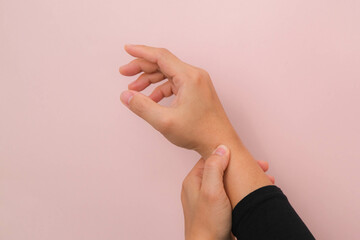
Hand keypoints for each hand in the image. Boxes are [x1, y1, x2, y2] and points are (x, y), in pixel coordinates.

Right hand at [119, 44, 236, 157]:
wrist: (220, 143)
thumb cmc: (199, 133)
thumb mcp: (165, 122)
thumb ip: (142, 107)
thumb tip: (125, 96)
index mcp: (189, 77)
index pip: (161, 56)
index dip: (141, 52)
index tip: (127, 49)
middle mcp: (195, 75)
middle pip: (163, 63)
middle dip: (142, 67)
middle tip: (124, 73)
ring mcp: (197, 83)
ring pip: (168, 74)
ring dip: (150, 79)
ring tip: (134, 90)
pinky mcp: (197, 91)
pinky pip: (174, 84)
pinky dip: (160, 88)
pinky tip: (151, 99)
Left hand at [181, 145, 273, 239]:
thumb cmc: (208, 223)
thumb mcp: (211, 191)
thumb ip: (215, 168)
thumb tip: (221, 147)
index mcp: (194, 181)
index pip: (212, 159)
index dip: (230, 155)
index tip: (246, 156)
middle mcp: (200, 189)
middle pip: (223, 170)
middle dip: (242, 168)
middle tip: (261, 168)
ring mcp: (209, 200)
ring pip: (229, 183)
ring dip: (245, 179)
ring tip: (264, 179)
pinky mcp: (219, 211)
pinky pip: (232, 195)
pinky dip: (244, 191)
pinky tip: (256, 193)